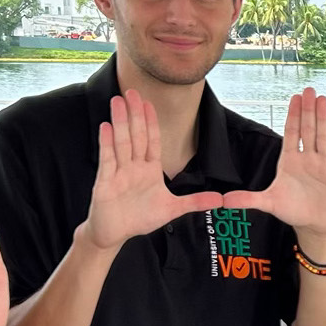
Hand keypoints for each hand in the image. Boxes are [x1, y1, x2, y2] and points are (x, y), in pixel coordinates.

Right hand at [81, 90, 220, 251]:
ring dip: (120, 122)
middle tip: (132, 91)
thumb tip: (220, 200)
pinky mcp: (105, 182)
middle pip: (136, 136)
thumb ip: (195, 202)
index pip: (152, 140)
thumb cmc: (140, 218)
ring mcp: (118, 172)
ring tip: (117, 101)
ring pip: (121, 143)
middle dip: (135, 114)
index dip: (151, 122)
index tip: (149, 103)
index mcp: (149, 169)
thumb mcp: (172, 209)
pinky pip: (107, 160)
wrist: (115, 233)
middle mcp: (133, 167)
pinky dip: (107, 144)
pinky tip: (106, 127)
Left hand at [226, 88, 325, 241]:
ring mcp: (323, 165)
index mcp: (290, 161)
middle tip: (309, 90)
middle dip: (308, 111)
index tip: (295, 97)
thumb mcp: (269, 203)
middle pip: (308, 130)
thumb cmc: (292, 210)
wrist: (314, 224)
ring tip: (323, 100)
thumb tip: (223, 201)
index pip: (292, 133)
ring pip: (323, 137)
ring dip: (323, 119)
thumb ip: (247, 199)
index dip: (293, 115)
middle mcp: (307, 158)